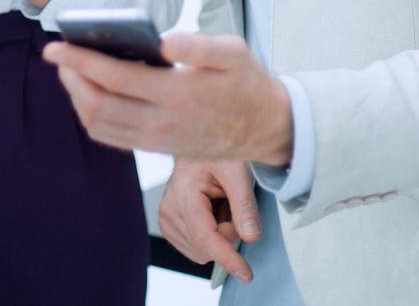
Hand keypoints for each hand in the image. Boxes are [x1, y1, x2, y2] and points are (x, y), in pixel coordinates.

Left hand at [43, 33, 292, 163]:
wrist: (264, 127)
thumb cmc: (246, 81)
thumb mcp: (235, 52)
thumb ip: (200, 45)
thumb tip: (163, 41)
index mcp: (178, 93)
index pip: (115, 78)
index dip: (80, 61)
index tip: (56, 47)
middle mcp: (163, 122)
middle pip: (98, 106)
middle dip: (71, 79)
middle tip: (57, 55)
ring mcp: (158, 140)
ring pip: (101, 126)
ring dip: (77, 98)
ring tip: (70, 72)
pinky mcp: (157, 149)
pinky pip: (113, 138)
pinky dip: (92, 117)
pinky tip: (89, 95)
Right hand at [159, 159, 259, 283]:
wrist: (197, 143)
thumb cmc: (217, 152)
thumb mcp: (238, 171)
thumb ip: (245, 206)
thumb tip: (251, 238)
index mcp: (183, 194)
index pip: (205, 238)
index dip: (228, 259)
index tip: (246, 274)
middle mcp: (169, 210)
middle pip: (207, 247)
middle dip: (227, 233)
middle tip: (231, 202)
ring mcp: (166, 218)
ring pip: (202, 250)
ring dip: (219, 233)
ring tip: (220, 203)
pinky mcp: (168, 224)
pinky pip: (196, 246)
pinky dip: (211, 234)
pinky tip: (212, 211)